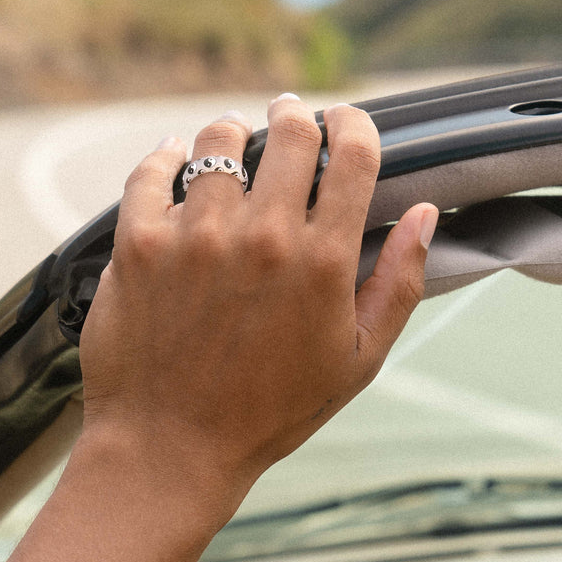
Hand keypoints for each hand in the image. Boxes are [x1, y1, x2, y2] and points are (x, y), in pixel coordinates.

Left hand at [80, 94, 437, 518]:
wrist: (169, 447)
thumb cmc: (269, 411)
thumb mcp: (357, 360)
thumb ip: (397, 282)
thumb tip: (423, 213)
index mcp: (321, 261)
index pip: (351, 153)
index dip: (354, 122)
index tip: (345, 121)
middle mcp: (260, 237)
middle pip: (288, 132)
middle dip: (296, 114)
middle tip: (289, 114)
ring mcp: (194, 236)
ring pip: (217, 140)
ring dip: (232, 132)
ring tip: (232, 140)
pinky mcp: (138, 245)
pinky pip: (150, 171)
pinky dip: (164, 154)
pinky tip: (175, 155)